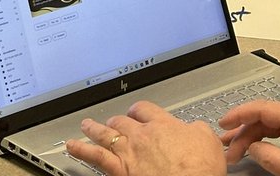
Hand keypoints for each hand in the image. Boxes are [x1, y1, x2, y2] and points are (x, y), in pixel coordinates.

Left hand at [65, 102, 224, 175]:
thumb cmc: (200, 169)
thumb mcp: (208, 142)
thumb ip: (197, 131)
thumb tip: (195, 129)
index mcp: (163, 125)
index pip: (145, 109)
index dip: (139, 110)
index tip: (137, 113)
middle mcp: (142, 135)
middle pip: (123, 121)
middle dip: (117, 121)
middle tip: (113, 122)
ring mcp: (128, 152)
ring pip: (106, 134)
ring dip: (94, 128)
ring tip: (86, 125)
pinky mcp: (119, 170)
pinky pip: (95, 156)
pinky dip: (81, 150)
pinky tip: (71, 146)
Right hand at [220, 101, 279, 175]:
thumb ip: (271, 158)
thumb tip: (252, 147)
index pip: (261, 109)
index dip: (239, 115)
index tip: (223, 123)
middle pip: (264, 118)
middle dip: (243, 132)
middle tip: (228, 149)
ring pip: (270, 125)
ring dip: (252, 137)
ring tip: (237, 150)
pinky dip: (265, 140)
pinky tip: (256, 148)